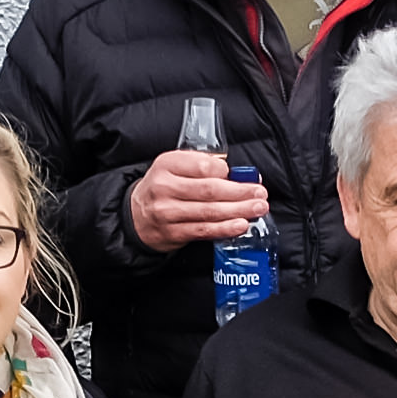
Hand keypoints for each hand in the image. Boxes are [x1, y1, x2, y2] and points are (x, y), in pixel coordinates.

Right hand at [126, 147, 266, 254]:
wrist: (136, 216)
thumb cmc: (163, 187)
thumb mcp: (175, 167)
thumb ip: (202, 165)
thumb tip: (237, 173)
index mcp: (167, 164)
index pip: (202, 166)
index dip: (227, 172)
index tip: (245, 176)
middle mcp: (165, 187)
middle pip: (210, 190)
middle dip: (240, 192)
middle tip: (260, 194)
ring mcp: (167, 212)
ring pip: (209, 212)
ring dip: (238, 211)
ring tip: (257, 209)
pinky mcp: (173, 232)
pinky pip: (204, 230)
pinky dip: (225, 229)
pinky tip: (241, 225)